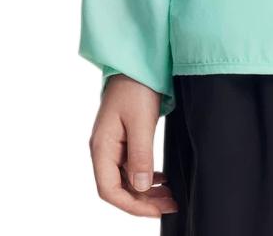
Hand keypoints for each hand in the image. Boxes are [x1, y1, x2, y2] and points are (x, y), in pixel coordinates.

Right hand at [88, 74, 178, 216]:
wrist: (138, 62)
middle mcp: (104, 149)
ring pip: (126, 180)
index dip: (132, 205)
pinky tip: (160, 179)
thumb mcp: (141, 121)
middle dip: (143, 201)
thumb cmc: (136, 86)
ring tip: (169, 196)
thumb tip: (141, 187)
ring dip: (146, 191)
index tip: (156, 210)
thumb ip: (141, 155)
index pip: (109, 190)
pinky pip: (131, 167)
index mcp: (102, 147)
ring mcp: (113, 145)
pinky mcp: (123, 139)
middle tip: (170, 204)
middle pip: (118, 188)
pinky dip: (145, 176)